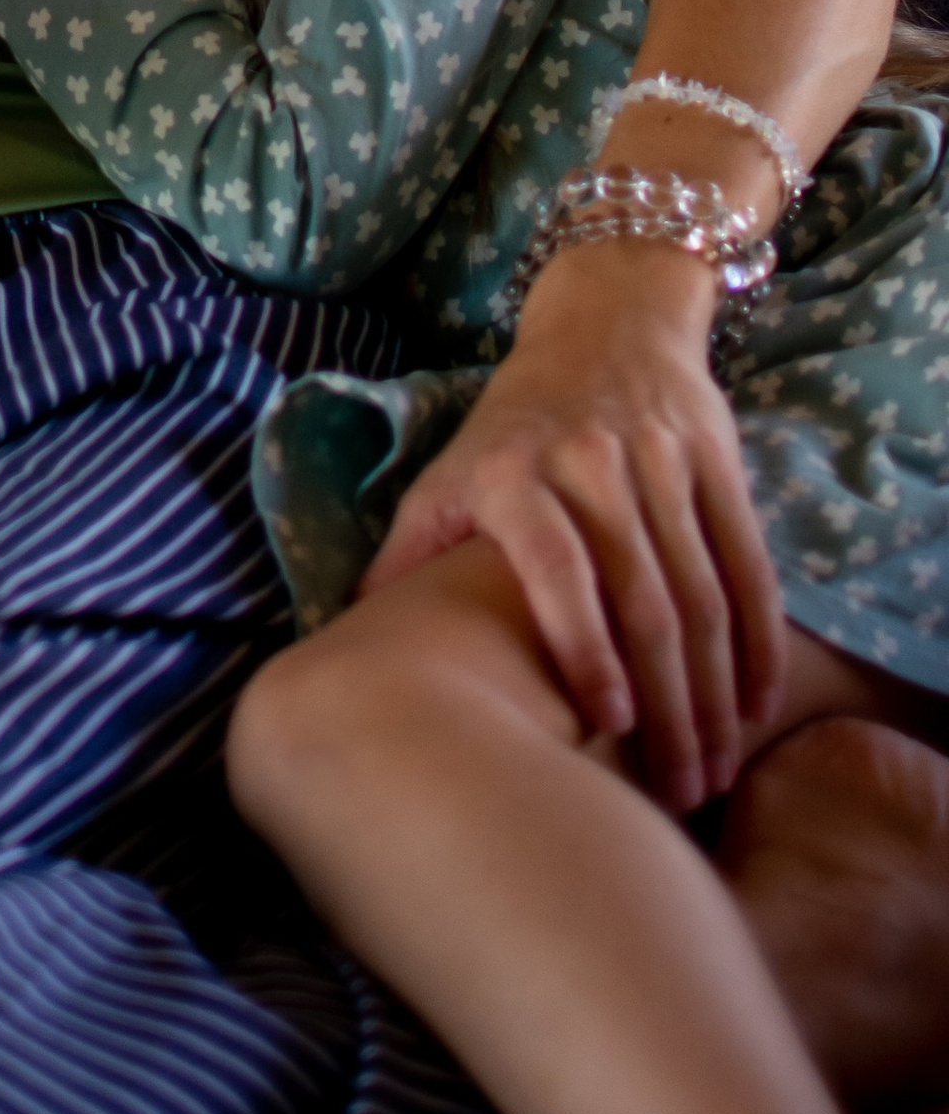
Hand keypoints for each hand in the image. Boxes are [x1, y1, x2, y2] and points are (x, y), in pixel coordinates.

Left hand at [362, 237, 785, 810]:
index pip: (555, 565)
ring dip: (714, 690)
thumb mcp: (449, 473)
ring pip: (701, 592)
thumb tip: (351, 636)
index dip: (582, 645)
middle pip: (640, 598)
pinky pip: (747, 561)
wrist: (604, 322)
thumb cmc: (515, 424)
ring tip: (714, 771)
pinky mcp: (717, 461)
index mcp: (513, 471)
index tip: (606, 725)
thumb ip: (410, 553)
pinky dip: (761, 637)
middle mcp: (589, 462)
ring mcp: (660, 459)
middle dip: (666, 705)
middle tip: (677, 792)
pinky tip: (762, 705)